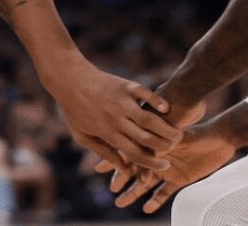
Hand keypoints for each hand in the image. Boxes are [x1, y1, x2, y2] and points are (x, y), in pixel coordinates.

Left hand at [46, 60, 180, 170]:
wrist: (68, 79)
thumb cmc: (74, 109)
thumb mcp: (82, 136)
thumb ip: (102, 152)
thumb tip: (121, 168)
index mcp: (106, 133)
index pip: (133, 154)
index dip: (151, 163)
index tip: (164, 166)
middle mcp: (116, 119)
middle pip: (146, 139)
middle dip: (164, 147)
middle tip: (174, 148)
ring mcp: (122, 102)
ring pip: (149, 119)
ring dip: (166, 128)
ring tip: (178, 133)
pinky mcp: (126, 86)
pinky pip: (145, 94)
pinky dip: (157, 102)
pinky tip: (166, 109)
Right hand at [100, 121, 236, 213]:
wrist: (220, 138)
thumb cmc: (198, 131)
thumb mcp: (177, 134)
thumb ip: (162, 141)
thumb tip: (145, 142)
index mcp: (153, 144)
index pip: (129, 153)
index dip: (115, 161)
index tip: (99, 168)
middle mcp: (157, 157)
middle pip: (134, 170)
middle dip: (121, 179)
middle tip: (110, 189)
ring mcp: (167, 169)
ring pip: (146, 184)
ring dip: (133, 193)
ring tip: (119, 203)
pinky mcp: (179, 180)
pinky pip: (165, 193)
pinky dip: (156, 201)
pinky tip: (146, 209)